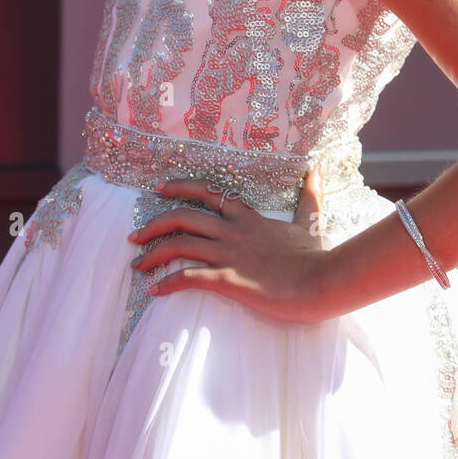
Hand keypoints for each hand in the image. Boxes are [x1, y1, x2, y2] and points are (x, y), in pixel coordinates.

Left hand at [126, 164, 334, 324]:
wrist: (322, 281)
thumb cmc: (315, 256)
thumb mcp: (310, 221)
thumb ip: (310, 195)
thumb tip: (318, 168)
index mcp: (248, 218)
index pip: (209, 193)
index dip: (181, 188)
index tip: (160, 189)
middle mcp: (234, 231)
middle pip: (183, 217)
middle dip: (154, 224)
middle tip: (135, 236)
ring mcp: (230, 254)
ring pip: (181, 245)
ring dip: (154, 254)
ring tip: (137, 266)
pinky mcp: (229, 279)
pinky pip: (190, 277)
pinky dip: (169, 282)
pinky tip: (155, 290)